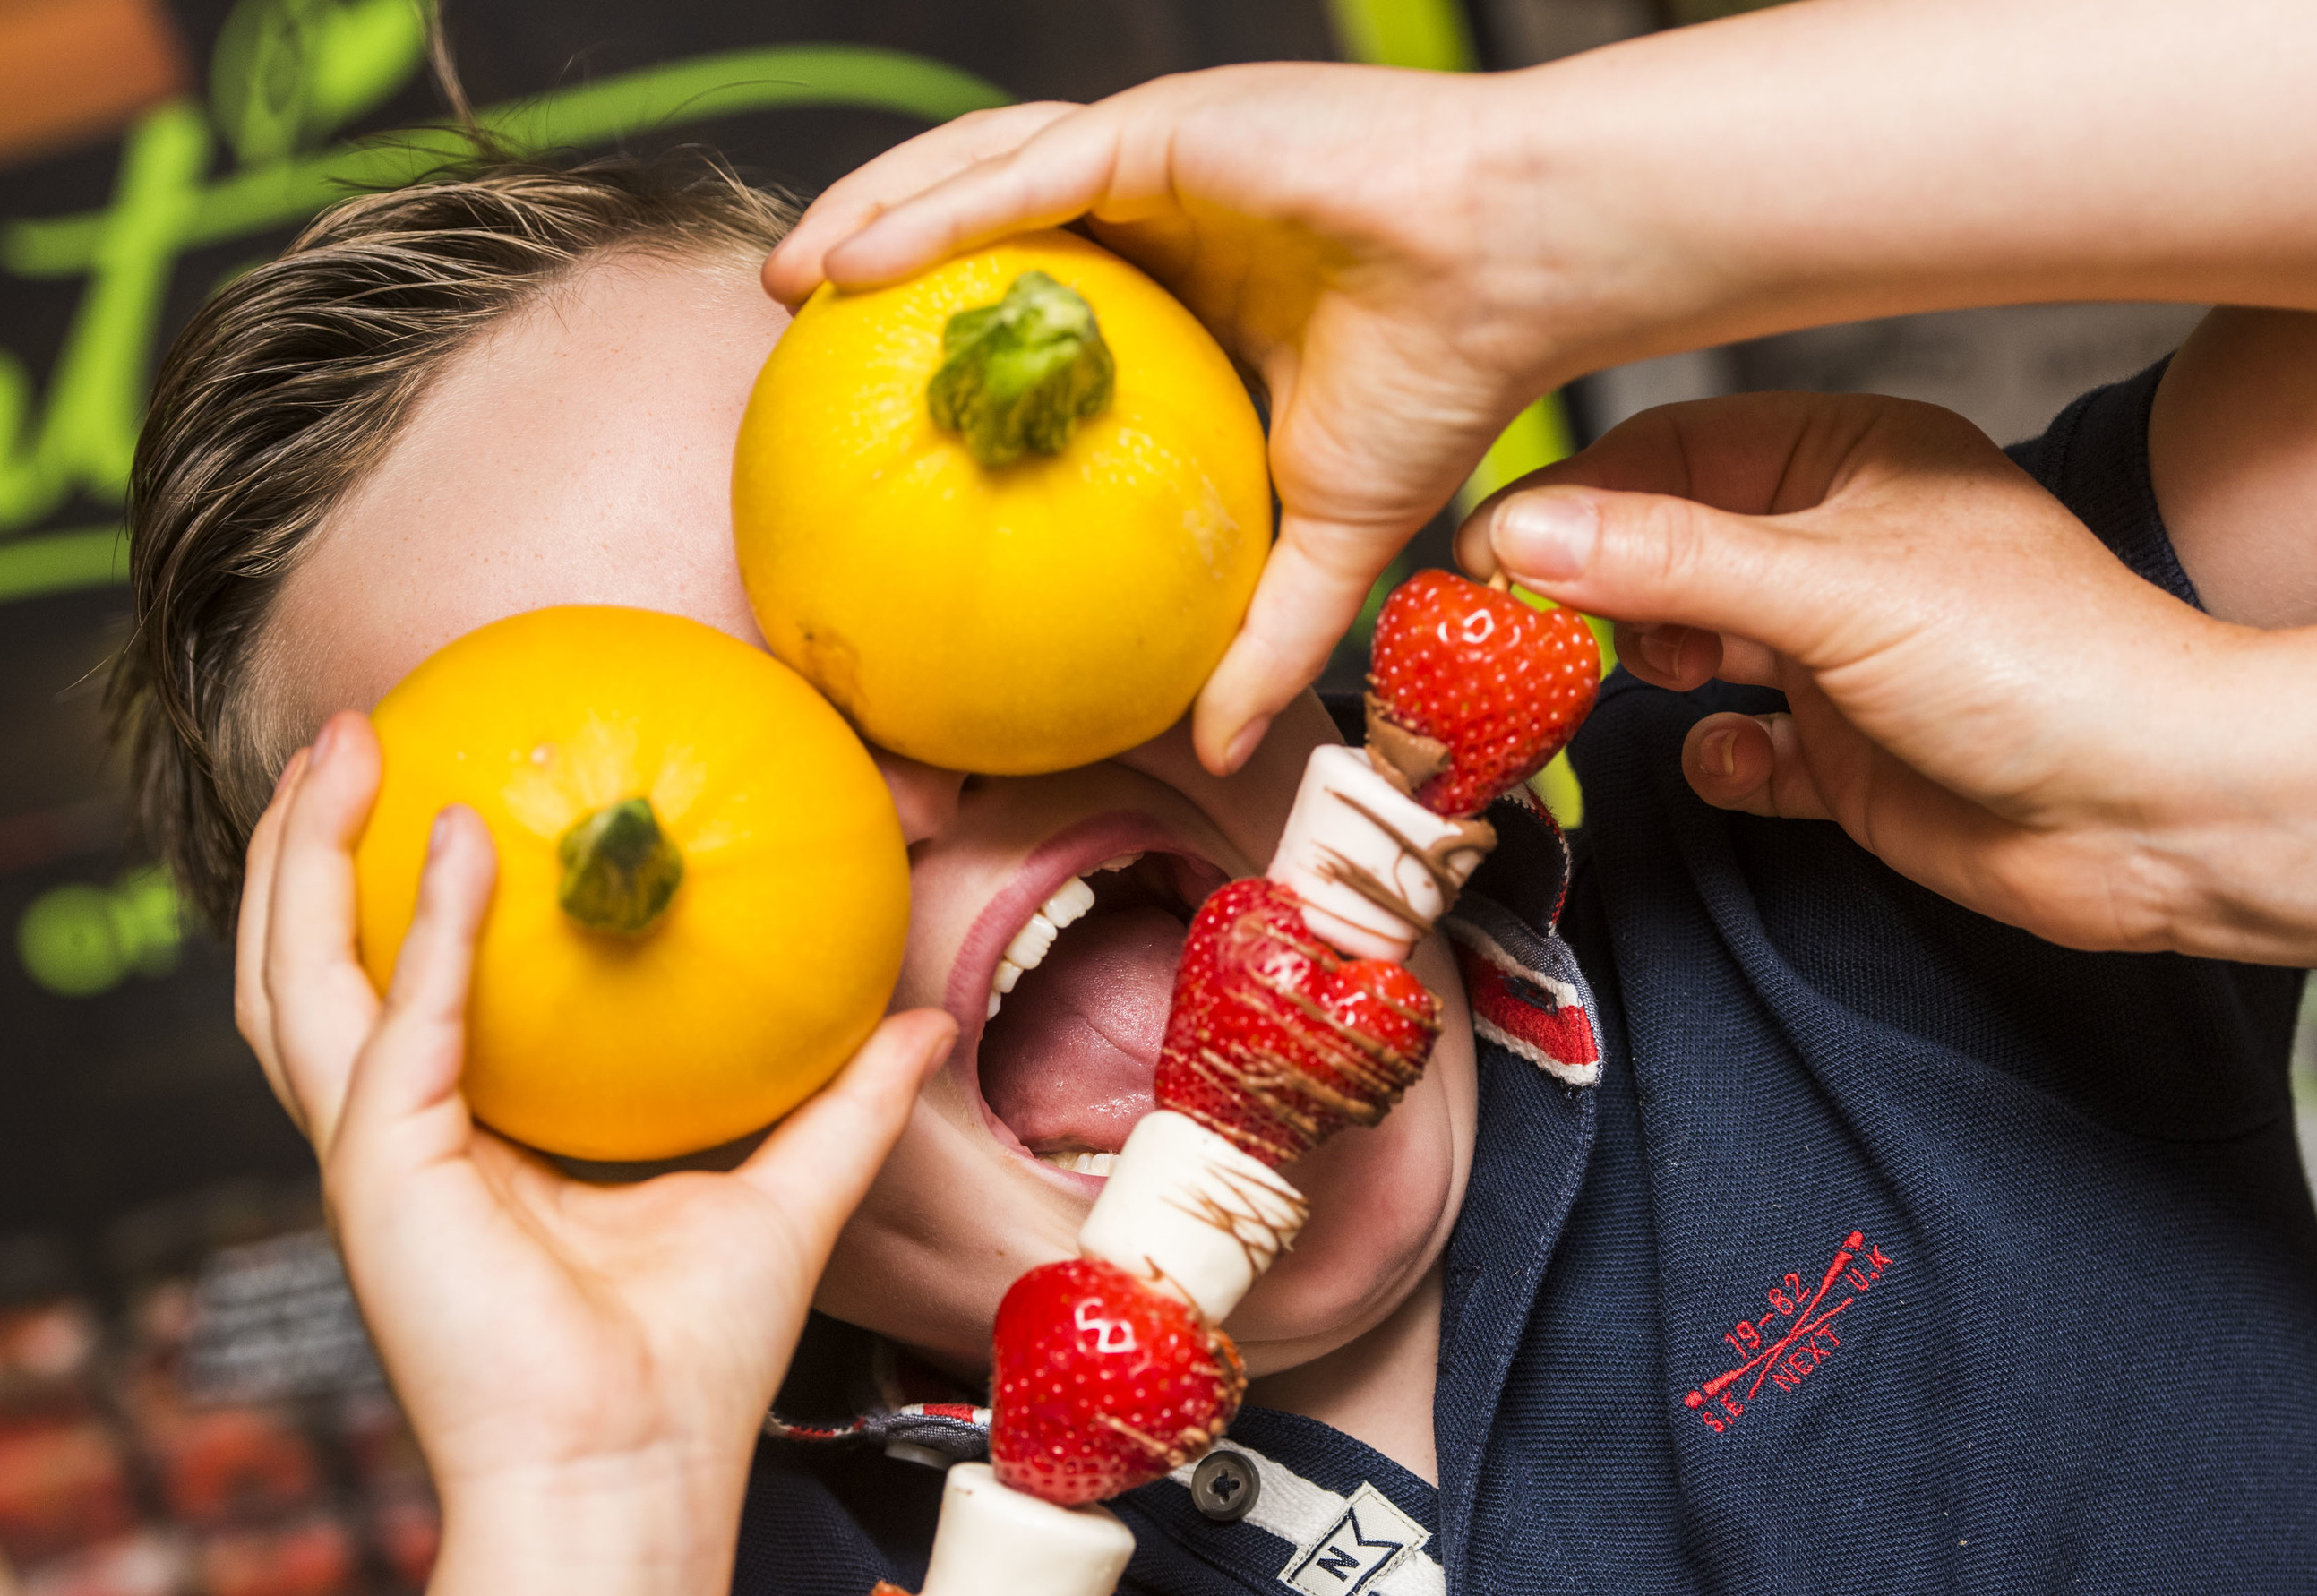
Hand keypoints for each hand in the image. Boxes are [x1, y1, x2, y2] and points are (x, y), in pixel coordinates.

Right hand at [235, 711, 956, 1518]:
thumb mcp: (784, 1198)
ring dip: (308, 858)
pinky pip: (402, 1025)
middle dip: (309, 847)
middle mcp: (398, 1142)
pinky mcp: (382, 1176)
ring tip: (349, 748)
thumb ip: (843, 1104)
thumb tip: (919, 1021)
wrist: (633, 1477)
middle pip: (310, 967)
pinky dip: (425, 931)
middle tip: (357, 733)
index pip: (399, 994)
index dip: (393, 895)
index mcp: (463, 1144)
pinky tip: (458, 841)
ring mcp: (377, 1159)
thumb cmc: (690, 1369)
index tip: (436, 786)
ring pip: (297, 980)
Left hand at [767, 64, 1640, 775]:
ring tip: (793, 275)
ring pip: (980, 174)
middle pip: (981, 223)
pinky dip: (935, 210)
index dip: (950, 337)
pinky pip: (1026, 172)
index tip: (872, 405)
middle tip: (794, 331)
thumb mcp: (1329, 537)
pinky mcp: (1166, 129)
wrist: (1523, 272)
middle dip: (878, 259)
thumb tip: (1214, 744)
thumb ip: (1262, 634)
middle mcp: (1156, 215)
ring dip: (873, 215)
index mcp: (1185, 287)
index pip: (1036, 300)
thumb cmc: (1448, 376)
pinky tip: (855, 256)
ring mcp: (1155, 161)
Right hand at [1461, 391, 2234, 955]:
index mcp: (1853, 459)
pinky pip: (1742, 749)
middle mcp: (1843, 546)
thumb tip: (1520, 532)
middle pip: (1668, 550)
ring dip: (1655, 673)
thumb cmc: (2040, 664)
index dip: (1574, 498)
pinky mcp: (1850, 754)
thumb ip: (1667, 560)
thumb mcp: (1831, 589)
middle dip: (1601, 593)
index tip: (1486, 557)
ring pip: (1694, 650)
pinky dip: (1723, 760)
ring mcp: (1844, 653)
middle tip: (1529, 635)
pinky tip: (1743, 762)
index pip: (1671, 450)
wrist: (2161, 813)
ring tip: (1650, 688)